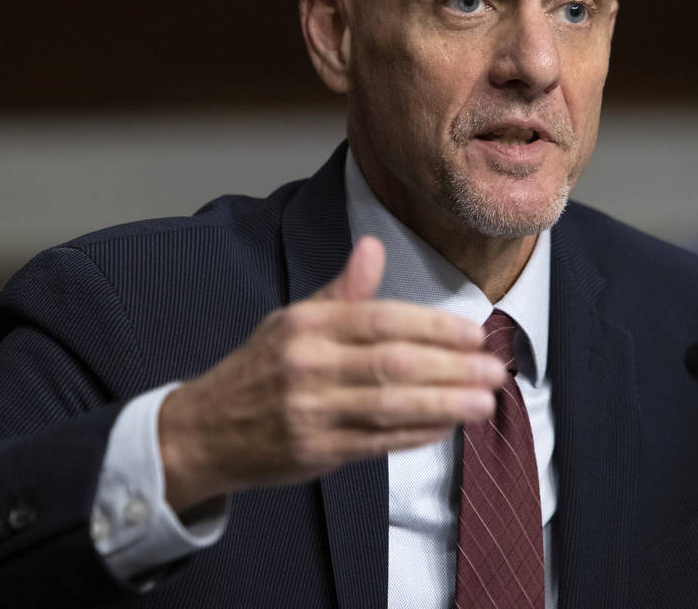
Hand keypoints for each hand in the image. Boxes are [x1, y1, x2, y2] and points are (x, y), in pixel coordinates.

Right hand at [159, 236, 505, 511]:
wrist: (203, 430)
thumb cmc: (258, 370)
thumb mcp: (290, 320)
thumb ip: (341, 290)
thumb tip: (374, 247)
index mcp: (305, 325)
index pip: (381, 320)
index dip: (433, 327)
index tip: (474, 333)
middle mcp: (307, 365)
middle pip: (393, 363)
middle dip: (452, 367)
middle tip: (494, 369)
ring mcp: (310, 411)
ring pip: (391, 405)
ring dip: (445, 403)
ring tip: (484, 401)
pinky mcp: (315, 451)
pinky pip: (378, 442)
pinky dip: (417, 434)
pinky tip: (447, 426)